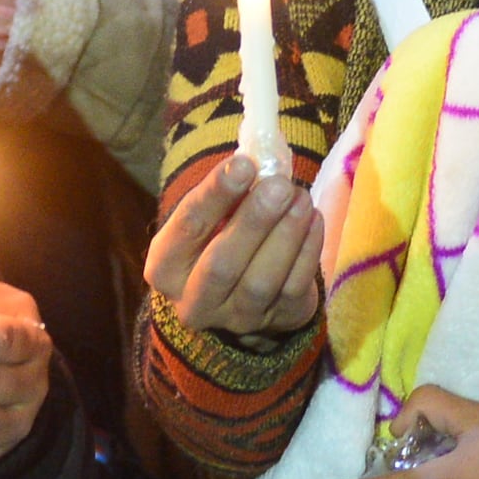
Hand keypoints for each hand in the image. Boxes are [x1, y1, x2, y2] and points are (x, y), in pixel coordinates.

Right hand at [146, 150, 325, 339]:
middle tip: (279, 186)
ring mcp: (235, 318)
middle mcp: (193, 301)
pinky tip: (313, 220)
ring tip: (301, 198)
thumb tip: (260, 156)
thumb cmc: (219, 238)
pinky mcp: (276, 322)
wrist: (239, 294)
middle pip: (221, 264)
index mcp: (165, 267)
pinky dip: (307, 251)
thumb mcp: (210, 217)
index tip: (245, 164)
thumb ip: (228, 191)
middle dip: (254, 222)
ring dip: (285, 235)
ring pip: (260, 282)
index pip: (187, 227)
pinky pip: (293, 289)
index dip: (216, 195)